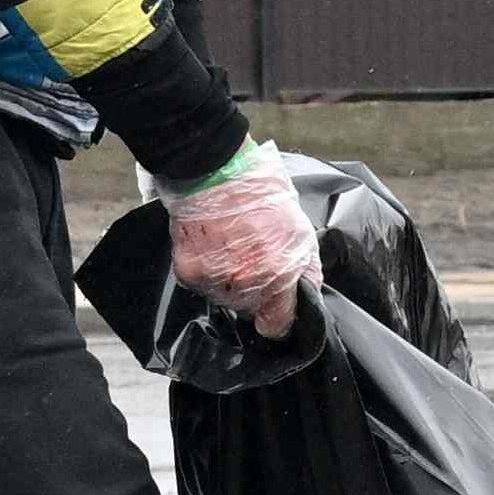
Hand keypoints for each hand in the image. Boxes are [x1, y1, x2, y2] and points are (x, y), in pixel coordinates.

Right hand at [168, 145, 317, 338]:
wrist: (213, 169)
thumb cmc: (259, 193)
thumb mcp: (299, 229)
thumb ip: (305, 268)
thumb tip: (306, 291)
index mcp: (274, 277)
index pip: (277, 325)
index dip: (279, 318)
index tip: (278, 310)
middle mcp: (242, 286)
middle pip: (249, 310)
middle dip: (254, 292)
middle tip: (252, 257)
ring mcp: (212, 281)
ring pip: (224, 298)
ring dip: (229, 281)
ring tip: (231, 245)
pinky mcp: (187, 272)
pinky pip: (201, 283)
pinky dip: (207, 270)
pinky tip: (212, 244)